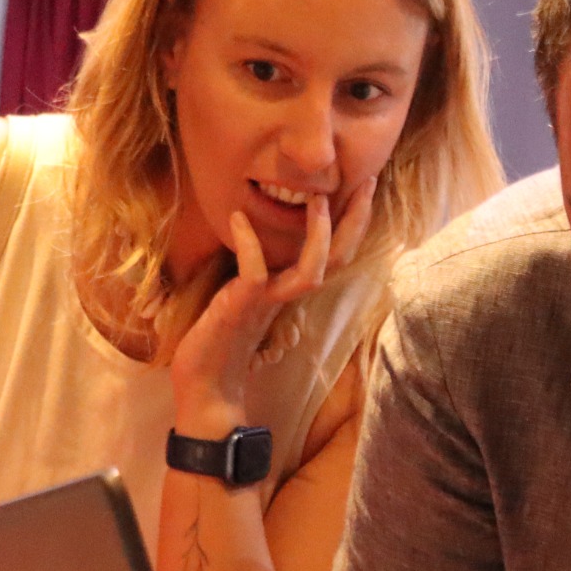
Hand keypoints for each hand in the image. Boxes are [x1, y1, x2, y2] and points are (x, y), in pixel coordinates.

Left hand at [168, 180, 375, 434]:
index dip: (350, 223)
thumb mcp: (237, 297)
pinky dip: (250, 245)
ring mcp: (267, 304)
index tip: (360, 186)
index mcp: (288, 292)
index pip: (332, 255)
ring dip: (319, 236)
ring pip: (311, 271)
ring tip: (318, 200)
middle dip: (354, 220)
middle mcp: (286, 297)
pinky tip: (239, 218)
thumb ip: (253, 273)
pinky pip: (255, 274)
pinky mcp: (242, 309)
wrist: (204, 389)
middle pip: (337, 258)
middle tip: (367, 181)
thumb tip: (247, 235)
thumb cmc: (217, 345)